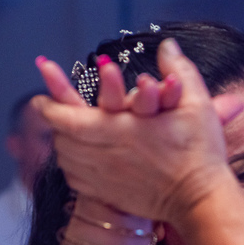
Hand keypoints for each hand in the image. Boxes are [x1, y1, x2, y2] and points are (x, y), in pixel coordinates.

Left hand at [31, 45, 243, 223]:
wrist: (202, 200)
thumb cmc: (201, 153)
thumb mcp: (196, 104)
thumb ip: (180, 70)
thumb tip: (167, 45)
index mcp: (119, 129)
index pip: (67, 117)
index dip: (50, 105)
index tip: (40, 98)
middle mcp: (105, 155)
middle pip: (61, 138)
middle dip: (55, 122)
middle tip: (53, 110)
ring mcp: (105, 178)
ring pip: (66, 160)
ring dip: (62, 144)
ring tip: (63, 132)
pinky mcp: (110, 196)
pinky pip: (77, 181)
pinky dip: (72, 168)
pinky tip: (78, 160)